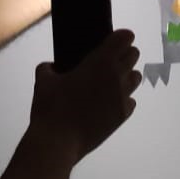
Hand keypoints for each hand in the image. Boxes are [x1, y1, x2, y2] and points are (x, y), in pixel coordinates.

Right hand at [29, 30, 142, 162]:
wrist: (59, 141)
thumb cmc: (51, 107)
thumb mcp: (43, 81)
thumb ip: (49, 68)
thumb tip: (51, 67)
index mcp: (100, 61)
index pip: (125, 38)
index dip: (121, 37)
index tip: (114, 40)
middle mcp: (117, 76)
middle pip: (134, 55)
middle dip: (124, 54)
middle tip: (110, 60)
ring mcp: (123, 96)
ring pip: (136, 78)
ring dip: (127, 76)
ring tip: (110, 83)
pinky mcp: (123, 115)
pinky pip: (131, 101)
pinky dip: (123, 99)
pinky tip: (109, 104)